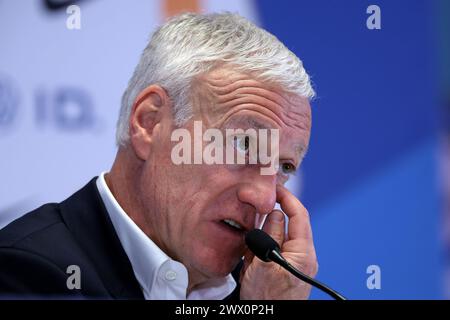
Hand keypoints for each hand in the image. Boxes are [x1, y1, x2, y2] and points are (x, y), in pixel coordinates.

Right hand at [239, 184, 317, 298]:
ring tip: (251, 244)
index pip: (299, 215)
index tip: (275, 187)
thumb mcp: (264, 264)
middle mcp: (302, 256)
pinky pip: (273, 249)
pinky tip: (251, 256)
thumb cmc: (267, 300)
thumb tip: (274, 213)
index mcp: (303, 253)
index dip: (288, 198)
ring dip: (264, 234)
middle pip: (288, 224)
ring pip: (278, 236)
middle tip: (255, 209)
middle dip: (270, 217)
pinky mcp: (283, 268)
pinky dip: (261, 247)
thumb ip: (271, 236)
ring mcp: (293, 262)